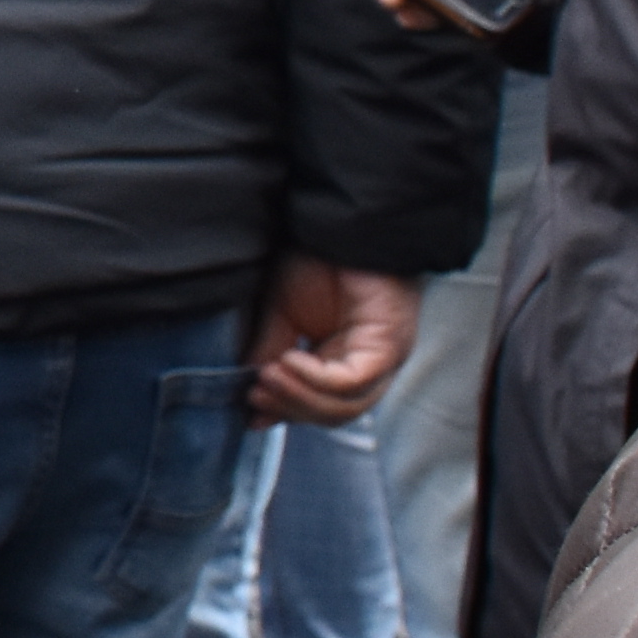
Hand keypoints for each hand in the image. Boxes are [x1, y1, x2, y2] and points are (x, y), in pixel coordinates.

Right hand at [246, 258, 418, 424]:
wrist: (340, 224)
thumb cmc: (315, 259)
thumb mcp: (279, 312)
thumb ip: (269, 352)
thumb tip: (249, 394)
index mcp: (345, 358)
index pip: (319, 406)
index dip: (284, 412)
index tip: (248, 412)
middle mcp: (369, 364)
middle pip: (333, 414)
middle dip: (290, 408)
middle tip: (254, 393)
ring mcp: (383, 357)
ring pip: (346, 407)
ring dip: (299, 398)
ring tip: (266, 377)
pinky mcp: (389, 344)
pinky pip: (352, 381)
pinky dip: (315, 379)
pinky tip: (289, 360)